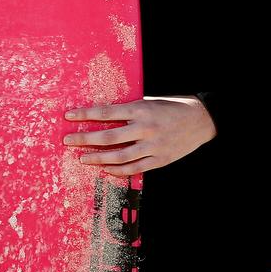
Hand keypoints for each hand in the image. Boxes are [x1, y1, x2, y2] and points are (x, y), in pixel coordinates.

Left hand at [63, 96, 216, 176]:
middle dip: (84, 138)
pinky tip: (105, 168)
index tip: (69, 115)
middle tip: (68, 140)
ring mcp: (153, 146)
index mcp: (142, 109)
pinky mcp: (160, 159)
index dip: (86, 114)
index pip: (107, 112)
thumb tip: (105, 115)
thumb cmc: (174, 107)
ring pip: (119, 156)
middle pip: (108, 136)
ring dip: (97, 157)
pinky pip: (134, 168)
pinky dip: (117, 170)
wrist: (202, 120)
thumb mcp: (152, 102)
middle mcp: (146, 128)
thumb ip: (131, 110)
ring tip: (83, 157)